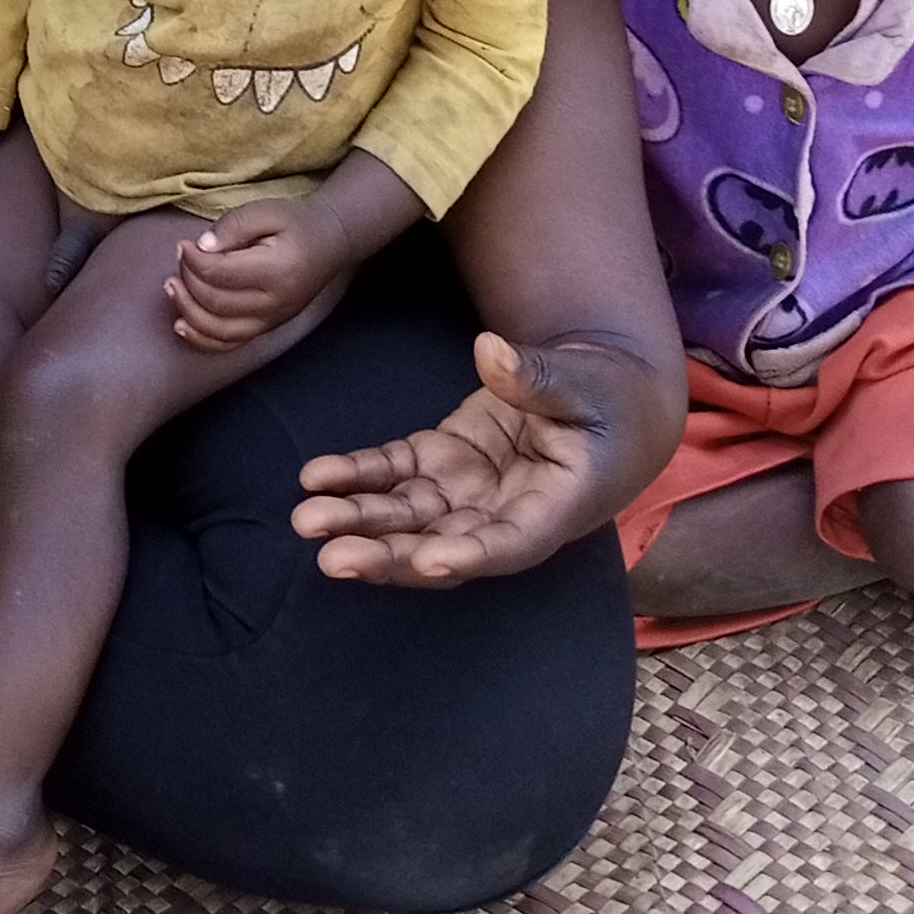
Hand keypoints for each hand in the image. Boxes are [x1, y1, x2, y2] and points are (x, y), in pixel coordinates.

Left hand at [166, 208, 336, 353]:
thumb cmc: (296, 223)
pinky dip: (201, 339)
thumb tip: (201, 247)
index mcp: (276, 271)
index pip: (220, 273)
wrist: (329, 243)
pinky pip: (229, 344)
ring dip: (187, 311)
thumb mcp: (266, 211)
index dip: (193, 260)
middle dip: (188, 280)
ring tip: (171, 287)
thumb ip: (233, 226)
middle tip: (181, 256)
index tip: (183, 244)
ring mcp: (270, 321)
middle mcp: (274, 304)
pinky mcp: (265, 329)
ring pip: (218, 330)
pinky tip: (181, 325)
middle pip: (215, 302)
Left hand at [291, 331, 658, 590]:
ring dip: (356, 520)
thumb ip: (540, 378)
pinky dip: (355, 477)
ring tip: (305, 520)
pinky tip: (315, 478)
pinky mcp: (440, 461)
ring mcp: (464, 491)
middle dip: (387, 555)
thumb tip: (492, 352)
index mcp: (552, 509)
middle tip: (334, 559)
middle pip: (439, 546)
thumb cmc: (607, 399)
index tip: (429, 561)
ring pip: (405, 516)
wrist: (599, 398)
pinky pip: (393, 474)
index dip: (470, 555)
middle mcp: (500, 514)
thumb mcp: (587, 386)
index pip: (508, 544)